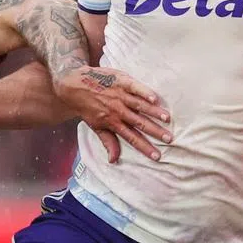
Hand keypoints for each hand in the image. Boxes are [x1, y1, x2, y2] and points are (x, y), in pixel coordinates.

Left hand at [56, 66, 170, 163]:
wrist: (73, 85)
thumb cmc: (87, 107)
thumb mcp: (95, 127)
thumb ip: (108, 142)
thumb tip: (113, 160)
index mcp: (113, 123)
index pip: (133, 138)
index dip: (145, 147)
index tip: (157, 156)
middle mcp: (118, 111)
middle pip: (140, 123)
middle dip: (155, 132)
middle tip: (169, 138)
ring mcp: (120, 95)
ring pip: (140, 106)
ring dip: (153, 112)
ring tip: (167, 118)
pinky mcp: (121, 81)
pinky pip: (135, 87)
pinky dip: (144, 92)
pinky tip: (154, 98)